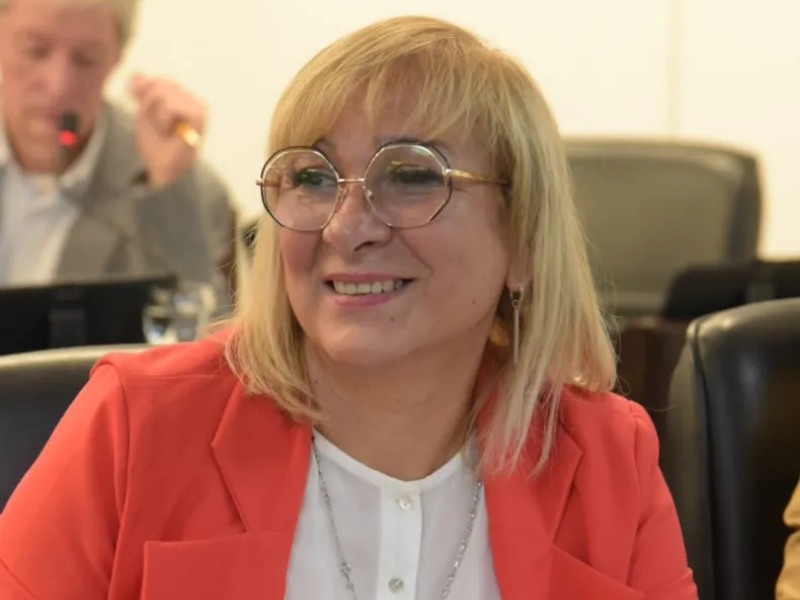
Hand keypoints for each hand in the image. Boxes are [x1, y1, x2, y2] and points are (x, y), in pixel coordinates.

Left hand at [129, 73, 206, 187]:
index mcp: (184, 98)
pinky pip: (171, 104)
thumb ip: (143, 91)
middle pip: (160, 83)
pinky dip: (162, 118)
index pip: (160, 81)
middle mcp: (195, 99)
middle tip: (158, 126)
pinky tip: (169, 131)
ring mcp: (199, 106)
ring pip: (163, 92)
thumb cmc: (157, 145)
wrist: (165, 169)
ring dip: (155, 113)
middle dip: (149, 105)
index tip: (146, 112)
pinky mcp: (200, 114)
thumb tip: (137, 74)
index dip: (145, 92)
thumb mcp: (144, 112)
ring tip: (164, 130)